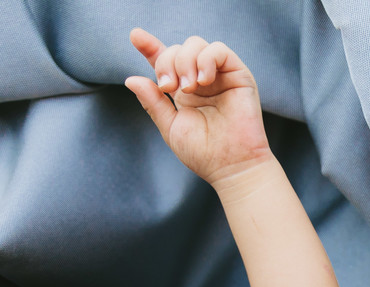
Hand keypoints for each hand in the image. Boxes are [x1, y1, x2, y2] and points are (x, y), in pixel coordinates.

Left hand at [125, 28, 272, 188]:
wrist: (231, 166)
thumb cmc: (204, 153)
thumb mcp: (170, 127)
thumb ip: (153, 102)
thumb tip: (131, 79)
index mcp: (183, 91)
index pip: (165, 60)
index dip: (150, 46)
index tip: (135, 36)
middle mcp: (201, 80)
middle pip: (177, 49)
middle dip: (166, 63)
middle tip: (169, 88)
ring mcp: (220, 76)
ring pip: (196, 44)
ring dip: (185, 61)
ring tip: (188, 88)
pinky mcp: (238, 75)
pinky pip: (218, 50)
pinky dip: (206, 59)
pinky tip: (203, 81)